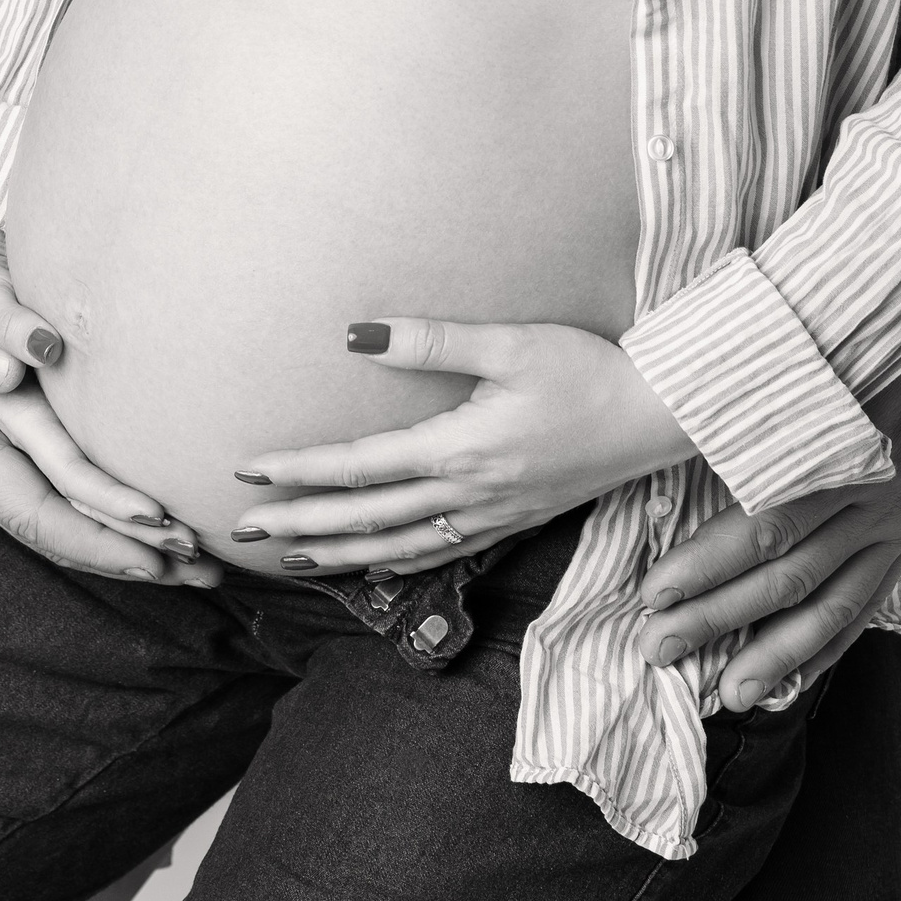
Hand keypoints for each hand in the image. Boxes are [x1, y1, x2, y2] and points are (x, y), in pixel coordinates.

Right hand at [0, 272, 219, 585]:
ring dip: (124, 547)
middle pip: (58, 530)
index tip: (159, 534)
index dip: (96, 526)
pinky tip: (145, 528)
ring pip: (59, 525)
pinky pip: (53, 503)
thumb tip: (13, 364)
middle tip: (205, 563)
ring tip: (195, 562)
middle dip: (130, 553)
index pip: (32, 505)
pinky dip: (102, 522)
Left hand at [231, 319, 693, 575]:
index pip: (358, 466)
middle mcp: (468, 494)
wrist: (659, 417)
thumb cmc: (587, 370)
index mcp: (460, 450)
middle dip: (300, 523)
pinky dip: (395, 564)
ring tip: (290, 555)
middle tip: (240, 531)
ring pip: (396, 547)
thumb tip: (356, 335)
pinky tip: (372, 566)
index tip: (248, 471)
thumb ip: (432, 341)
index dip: (298, 470)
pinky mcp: (512, 520)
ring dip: (338, 552)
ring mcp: (491, 516)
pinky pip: (438, 553)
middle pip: (365, 518)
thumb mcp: (510, 343)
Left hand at [635, 266, 900, 706]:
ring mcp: (895, 521)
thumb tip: (678, 400)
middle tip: (657, 646)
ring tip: (724, 692)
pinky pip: (867, 601)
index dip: (707, 562)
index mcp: (840, 448)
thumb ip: (755, 380)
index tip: (653, 588)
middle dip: (718, 616)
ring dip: (774, 653)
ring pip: (829, 604)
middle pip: (786, 575)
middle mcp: (872, 496)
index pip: (764, 522)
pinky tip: (792, 679)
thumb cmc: (867, 322)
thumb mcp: (812, 340)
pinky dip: (830, 644)